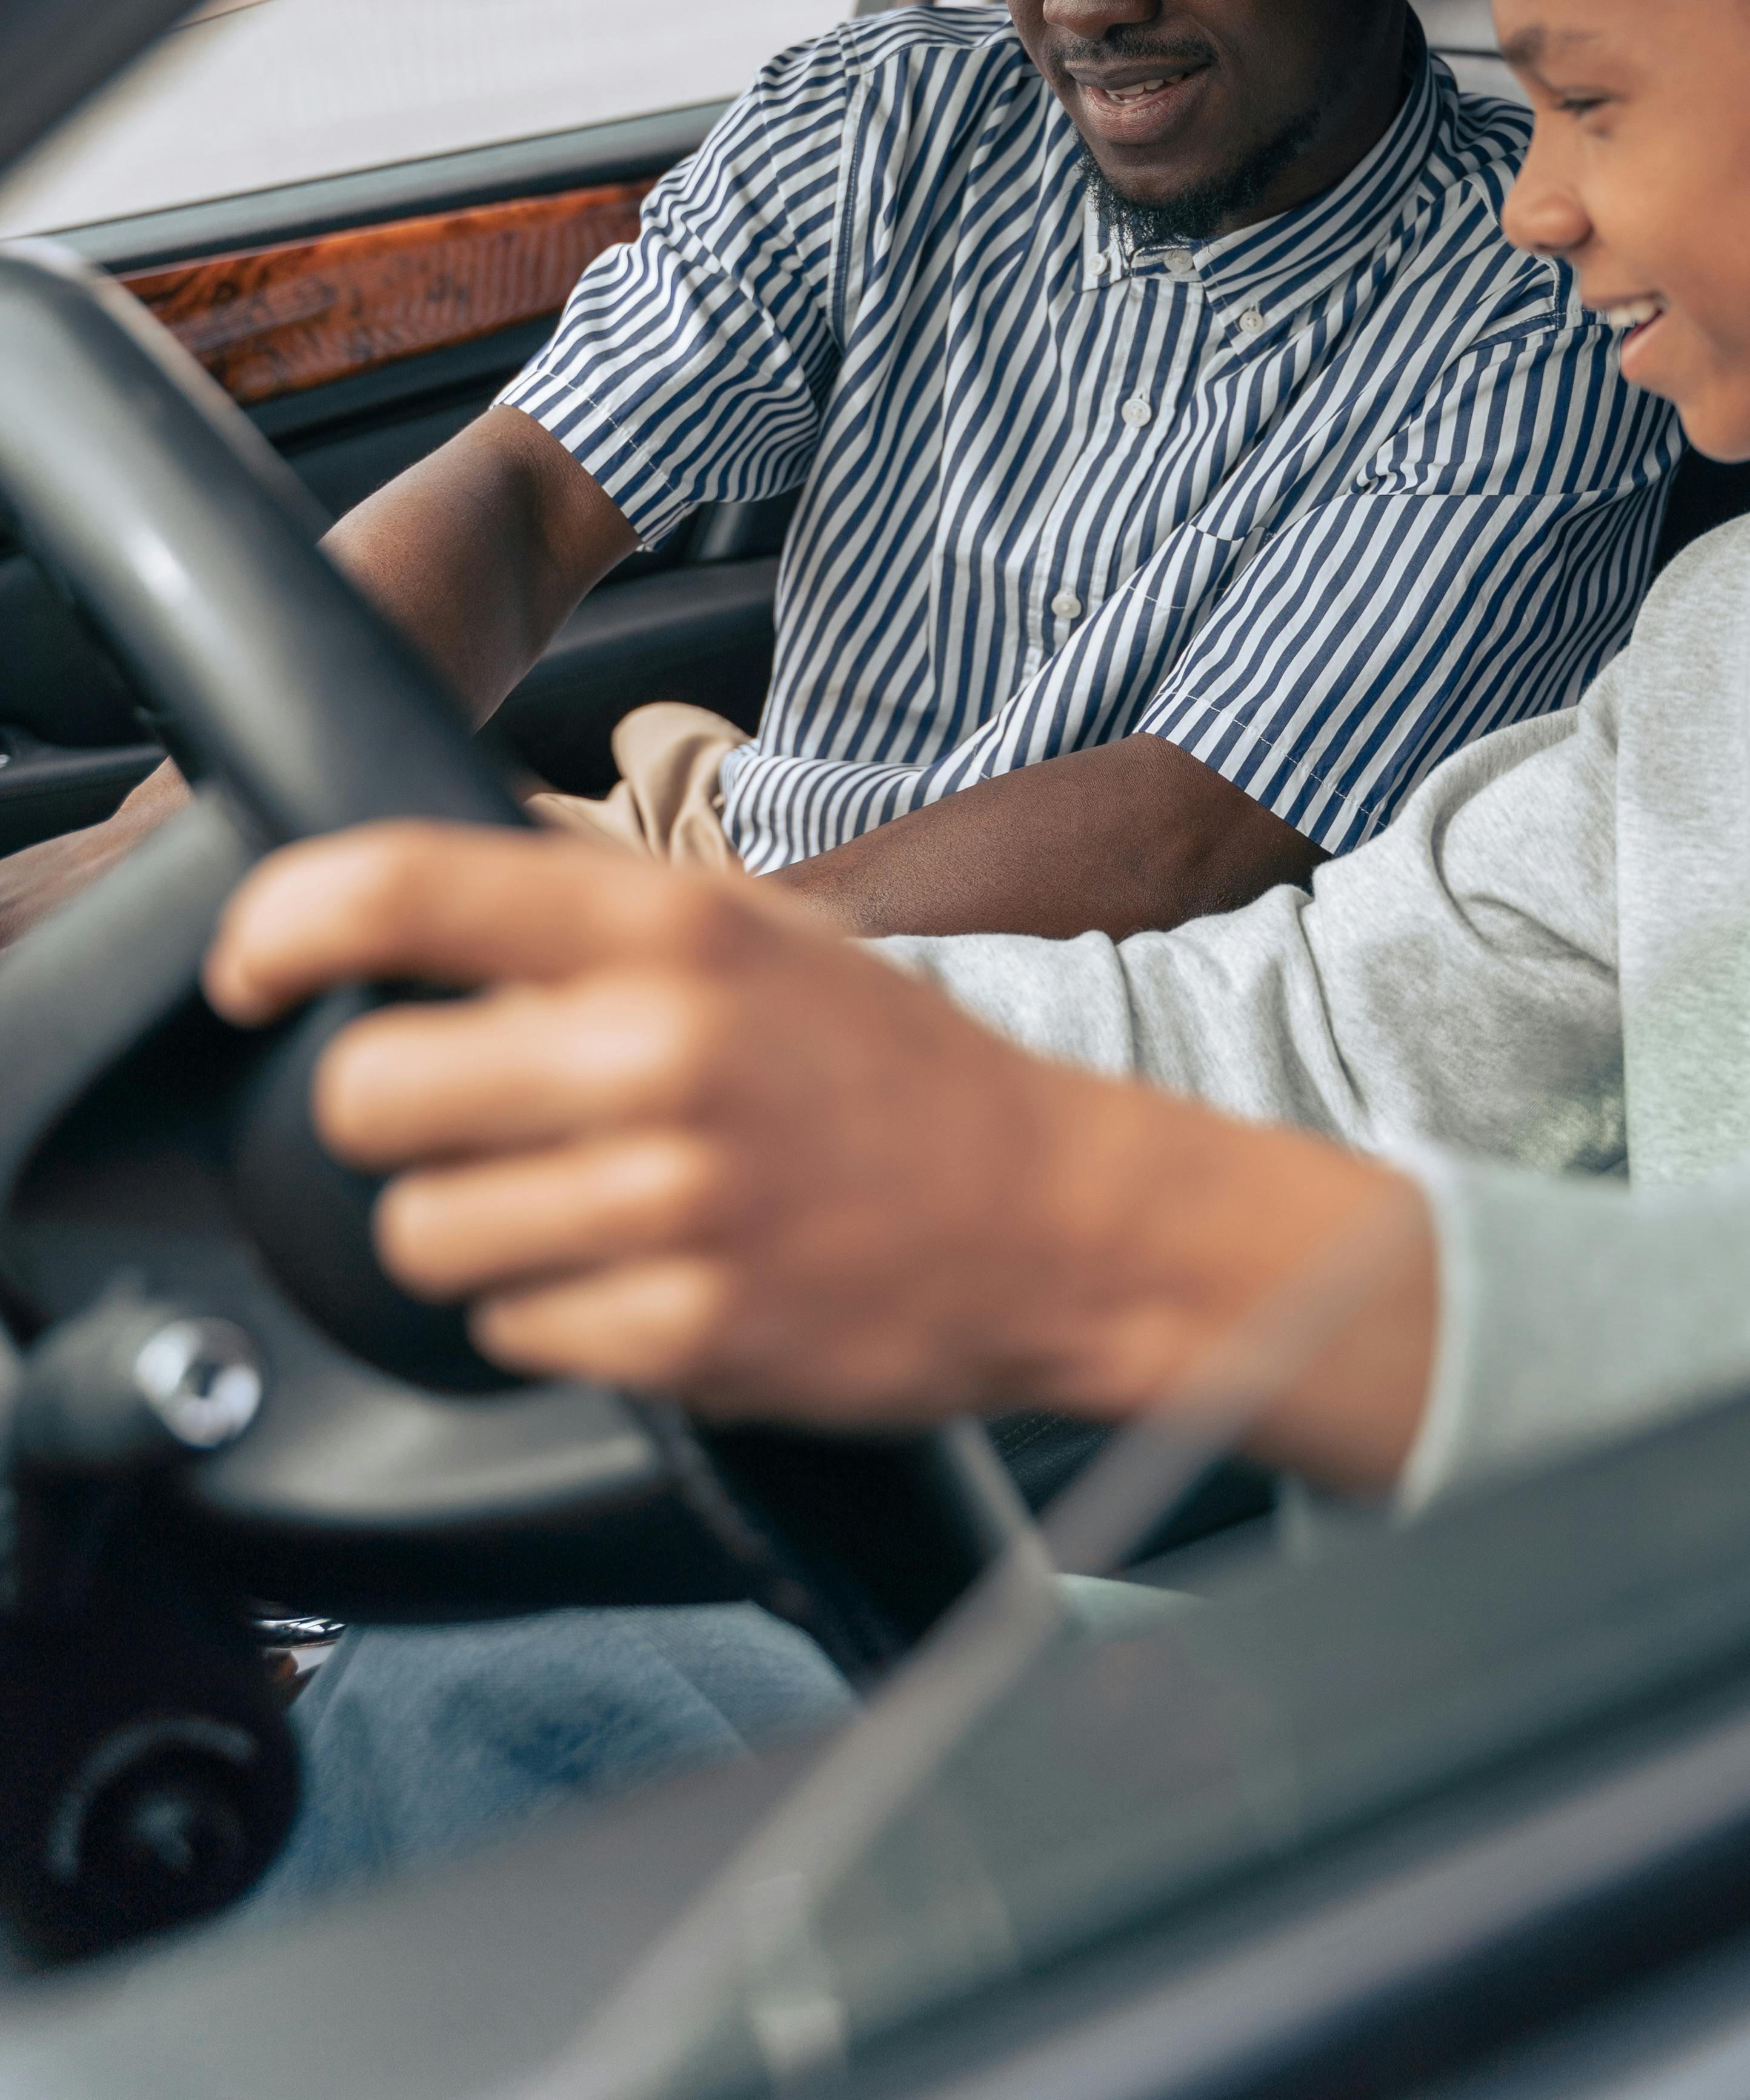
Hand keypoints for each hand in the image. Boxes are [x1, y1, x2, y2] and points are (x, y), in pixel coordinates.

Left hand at [205, 828, 1433, 1487]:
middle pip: (368, 1090)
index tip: (250, 970)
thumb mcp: (758, 926)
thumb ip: (594, 891)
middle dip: (387, 1114)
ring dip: (467, 1228)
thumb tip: (427, 862)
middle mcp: (661, 1052)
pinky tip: (633, 1274)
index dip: (281, 925)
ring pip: (422, 1232)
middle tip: (455, 1116)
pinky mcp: (687, 1332)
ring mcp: (674, 1202)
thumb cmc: (889, 1067)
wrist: (1054, 1215)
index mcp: (669, 930)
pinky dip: (549, 1315)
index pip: (403, 890)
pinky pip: (512, 1332)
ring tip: (567, 1205)